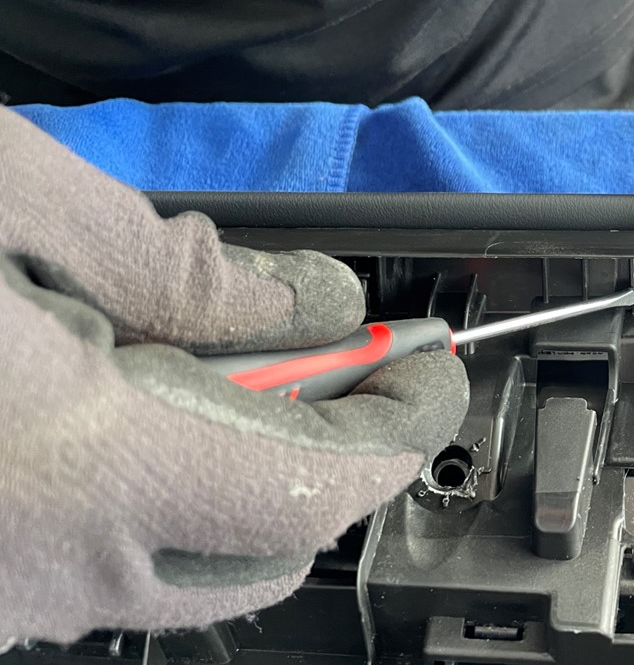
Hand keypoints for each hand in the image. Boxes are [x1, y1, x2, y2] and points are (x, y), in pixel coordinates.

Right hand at [0, 108, 468, 643]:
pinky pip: (103, 567)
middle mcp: (39, 568)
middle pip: (268, 550)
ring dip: (237, 482)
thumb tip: (313, 304)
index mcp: (71, 463)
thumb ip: (177, 262)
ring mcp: (0, 596)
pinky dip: (150, 499)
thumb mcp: (4, 196)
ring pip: (186, 572)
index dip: (399, 431)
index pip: (314, 486)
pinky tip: (117, 413)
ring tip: (207, 372)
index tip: (430, 379)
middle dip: (328, 459)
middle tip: (334, 366)